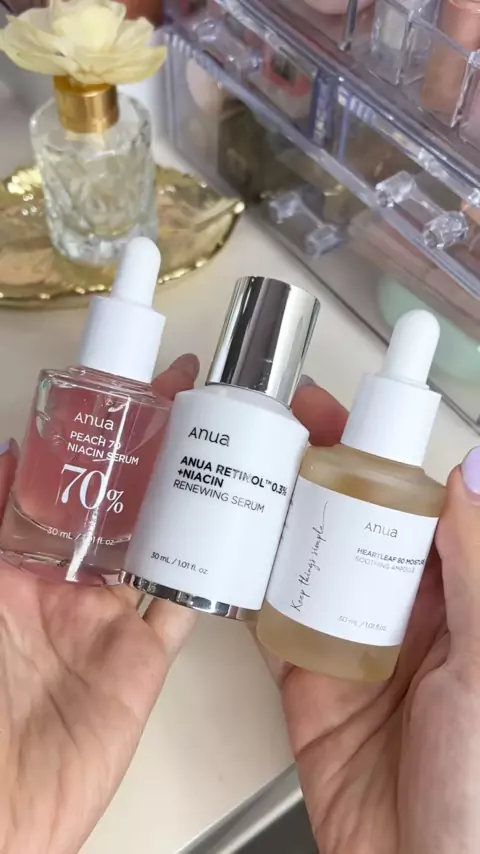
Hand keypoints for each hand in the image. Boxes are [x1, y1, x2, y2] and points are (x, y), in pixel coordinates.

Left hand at [0, 355, 199, 853]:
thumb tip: (8, 452)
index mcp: (25, 563)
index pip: (75, 484)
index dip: (102, 439)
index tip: (127, 395)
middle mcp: (72, 584)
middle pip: (126, 506)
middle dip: (157, 456)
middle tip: (189, 408)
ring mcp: (111, 618)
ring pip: (163, 544)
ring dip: (190, 502)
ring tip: (222, 451)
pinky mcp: (145, 656)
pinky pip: (187, 608)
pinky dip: (214, 577)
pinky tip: (238, 538)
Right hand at [267, 384, 479, 853]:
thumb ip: (473, 564)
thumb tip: (473, 473)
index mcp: (459, 599)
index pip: (414, 506)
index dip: (381, 452)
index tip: (354, 406)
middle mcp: (407, 616)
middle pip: (353, 525)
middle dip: (320, 474)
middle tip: (285, 427)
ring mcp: (353, 647)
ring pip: (309, 563)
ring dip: (280, 521)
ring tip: (250, 473)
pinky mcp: (309, 686)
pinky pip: (274, 624)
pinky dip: (251, 589)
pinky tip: (232, 552)